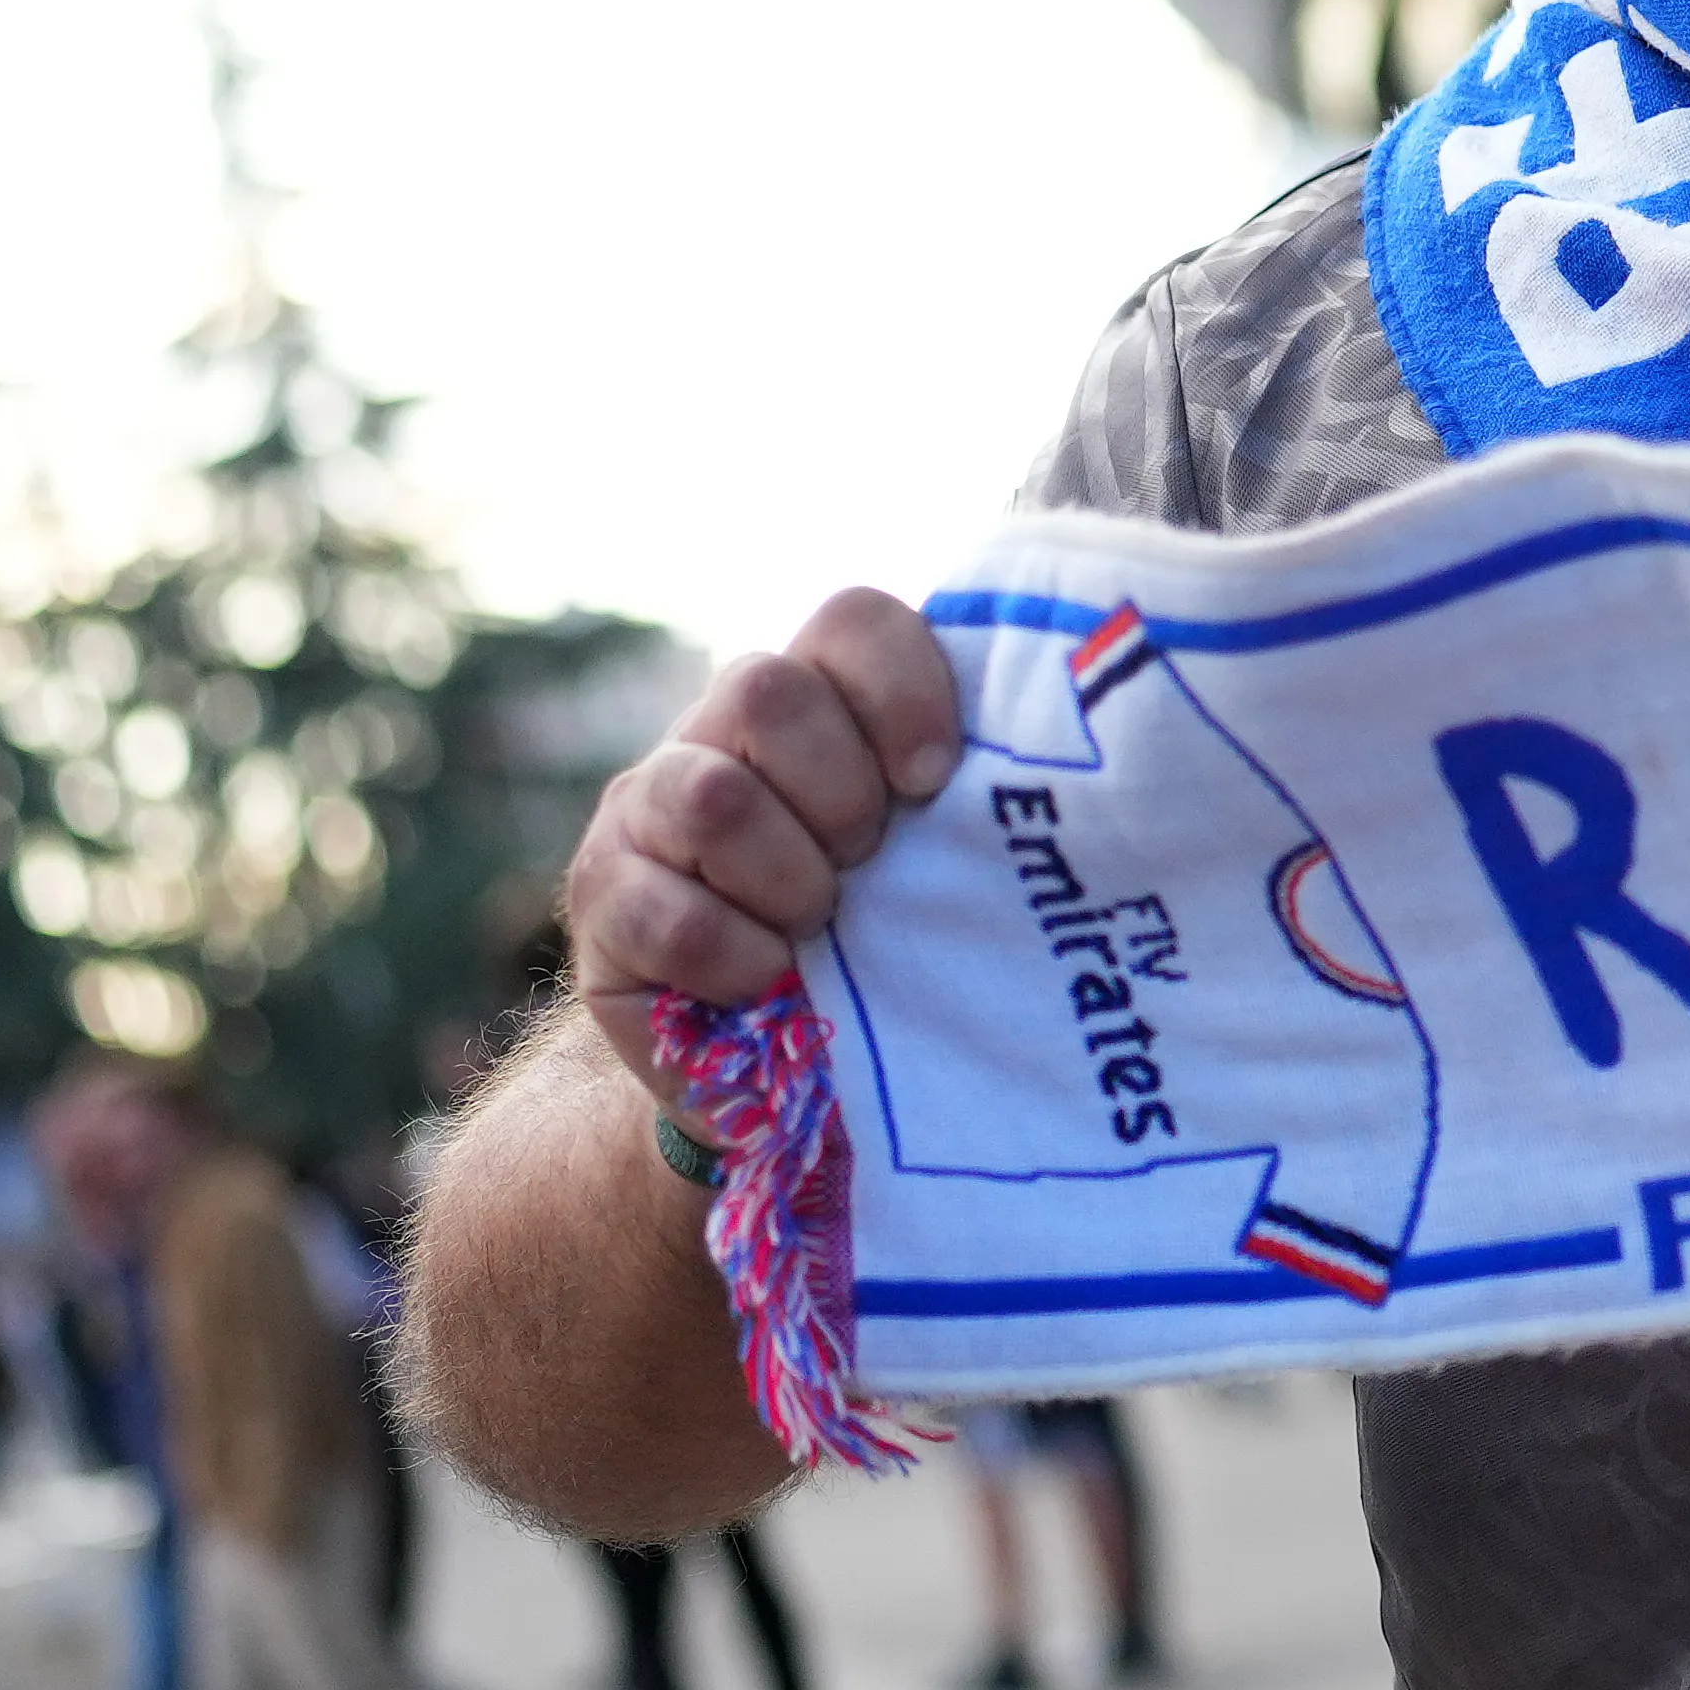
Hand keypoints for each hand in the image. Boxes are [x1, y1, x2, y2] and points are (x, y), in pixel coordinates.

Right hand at [561, 591, 961, 1073]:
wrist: (775, 1068)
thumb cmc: (886, 947)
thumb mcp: (940, 863)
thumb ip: (981, 796)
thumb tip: (1089, 776)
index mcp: (822, 701)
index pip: (850, 621)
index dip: (901, 689)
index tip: (935, 779)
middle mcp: (723, 729)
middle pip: (766, 689)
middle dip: (838, 792)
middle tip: (867, 865)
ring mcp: (649, 801)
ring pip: (711, 794)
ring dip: (787, 878)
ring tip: (816, 929)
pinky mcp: (600, 889)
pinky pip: (662, 908)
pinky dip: (732, 957)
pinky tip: (764, 979)